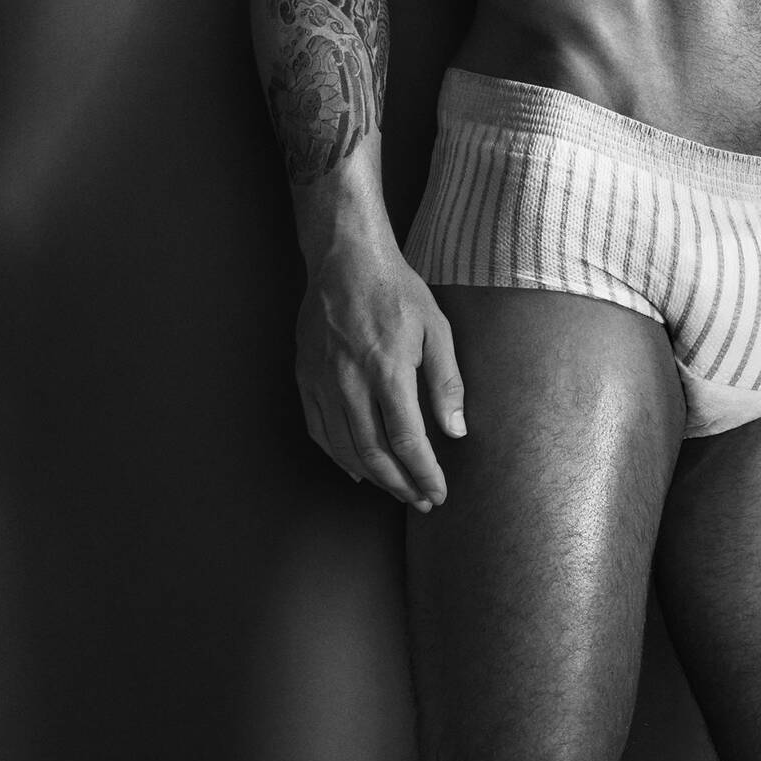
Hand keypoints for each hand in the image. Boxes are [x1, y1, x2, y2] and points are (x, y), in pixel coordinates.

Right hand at [295, 240, 464, 510]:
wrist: (345, 260)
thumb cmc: (396, 291)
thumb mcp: (436, 328)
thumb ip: (447, 382)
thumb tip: (455, 431)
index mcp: (388, 369)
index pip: (406, 440)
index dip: (423, 473)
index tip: (437, 492)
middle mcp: (350, 381)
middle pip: (373, 453)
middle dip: (400, 484)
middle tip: (419, 500)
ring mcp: (322, 381)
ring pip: (343, 448)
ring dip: (371, 477)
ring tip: (395, 488)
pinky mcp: (304, 377)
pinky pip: (319, 430)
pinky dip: (337, 456)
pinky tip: (355, 468)